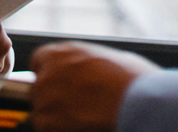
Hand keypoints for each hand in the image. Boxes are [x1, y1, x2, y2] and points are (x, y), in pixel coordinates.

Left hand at [30, 42, 159, 131]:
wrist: (138, 104)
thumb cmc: (133, 81)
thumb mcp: (111, 58)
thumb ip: (90, 63)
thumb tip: (95, 71)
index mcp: (61, 53)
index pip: (39, 62)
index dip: (51, 74)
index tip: (61, 85)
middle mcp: (47, 74)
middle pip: (40, 89)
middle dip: (54, 98)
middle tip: (78, 108)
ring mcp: (44, 99)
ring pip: (42, 113)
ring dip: (57, 118)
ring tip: (84, 120)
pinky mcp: (47, 123)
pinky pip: (47, 129)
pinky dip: (60, 131)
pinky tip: (83, 128)